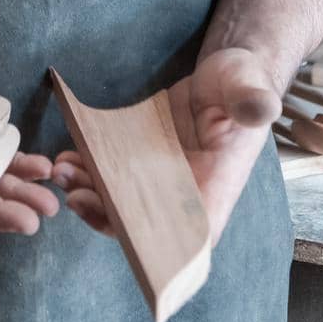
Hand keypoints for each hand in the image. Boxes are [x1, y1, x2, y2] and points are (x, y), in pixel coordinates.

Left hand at [51, 48, 280, 246]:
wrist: (223, 71)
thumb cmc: (241, 81)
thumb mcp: (248, 85)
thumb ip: (251, 100)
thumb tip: (260, 107)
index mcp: (218, 185)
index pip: (191, 236)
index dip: (160, 250)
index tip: (128, 242)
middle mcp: (186, 191)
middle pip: (145, 224)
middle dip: (107, 217)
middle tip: (76, 196)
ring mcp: (161, 176)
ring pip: (121, 201)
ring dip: (90, 193)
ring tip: (63, 172)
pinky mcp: (142, 157)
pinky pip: (111, 174)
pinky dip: (87, 170)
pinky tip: (67, 156)